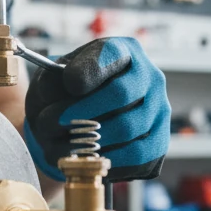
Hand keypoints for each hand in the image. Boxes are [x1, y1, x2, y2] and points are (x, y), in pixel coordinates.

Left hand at [24, 38, 170, 181]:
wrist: (84, 122)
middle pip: (122, 93)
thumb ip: (51, 84)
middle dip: (84, 110)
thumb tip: (54, 99)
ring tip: (60, 146)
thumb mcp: (54, 81)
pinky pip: (137, 155)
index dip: (91, 70)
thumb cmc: (68, 95)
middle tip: (56, 121)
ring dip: (89, 140)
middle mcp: (148, 77)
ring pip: (127, 127)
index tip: (69, 83)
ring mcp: (158, 109)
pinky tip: (86, 158)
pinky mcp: (159, 141)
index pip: (112, 54)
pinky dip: (107, 160)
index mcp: (123, 51)